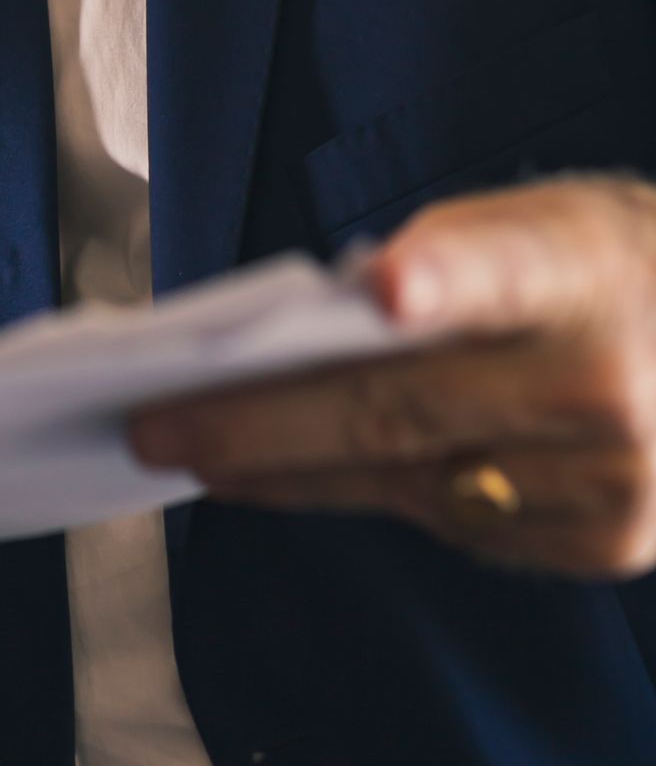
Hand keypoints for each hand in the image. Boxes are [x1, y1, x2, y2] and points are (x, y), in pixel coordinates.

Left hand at [128, 176, 655, 575]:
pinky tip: (295, 477)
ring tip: (195, 456)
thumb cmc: (602, 269)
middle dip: (260, 426)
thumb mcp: (539, 222)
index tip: (382, 287)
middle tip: (156, 429)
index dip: (444, 277)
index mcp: (581, 265)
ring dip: (291, 474)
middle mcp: (604, 383)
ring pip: (410, 482)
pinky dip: (371, 494)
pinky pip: (453, 522)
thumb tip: (312, 332)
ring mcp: (612, 479)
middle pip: (403, 409)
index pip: (508, 267)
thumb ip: (440, 264)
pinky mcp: (604, 544)